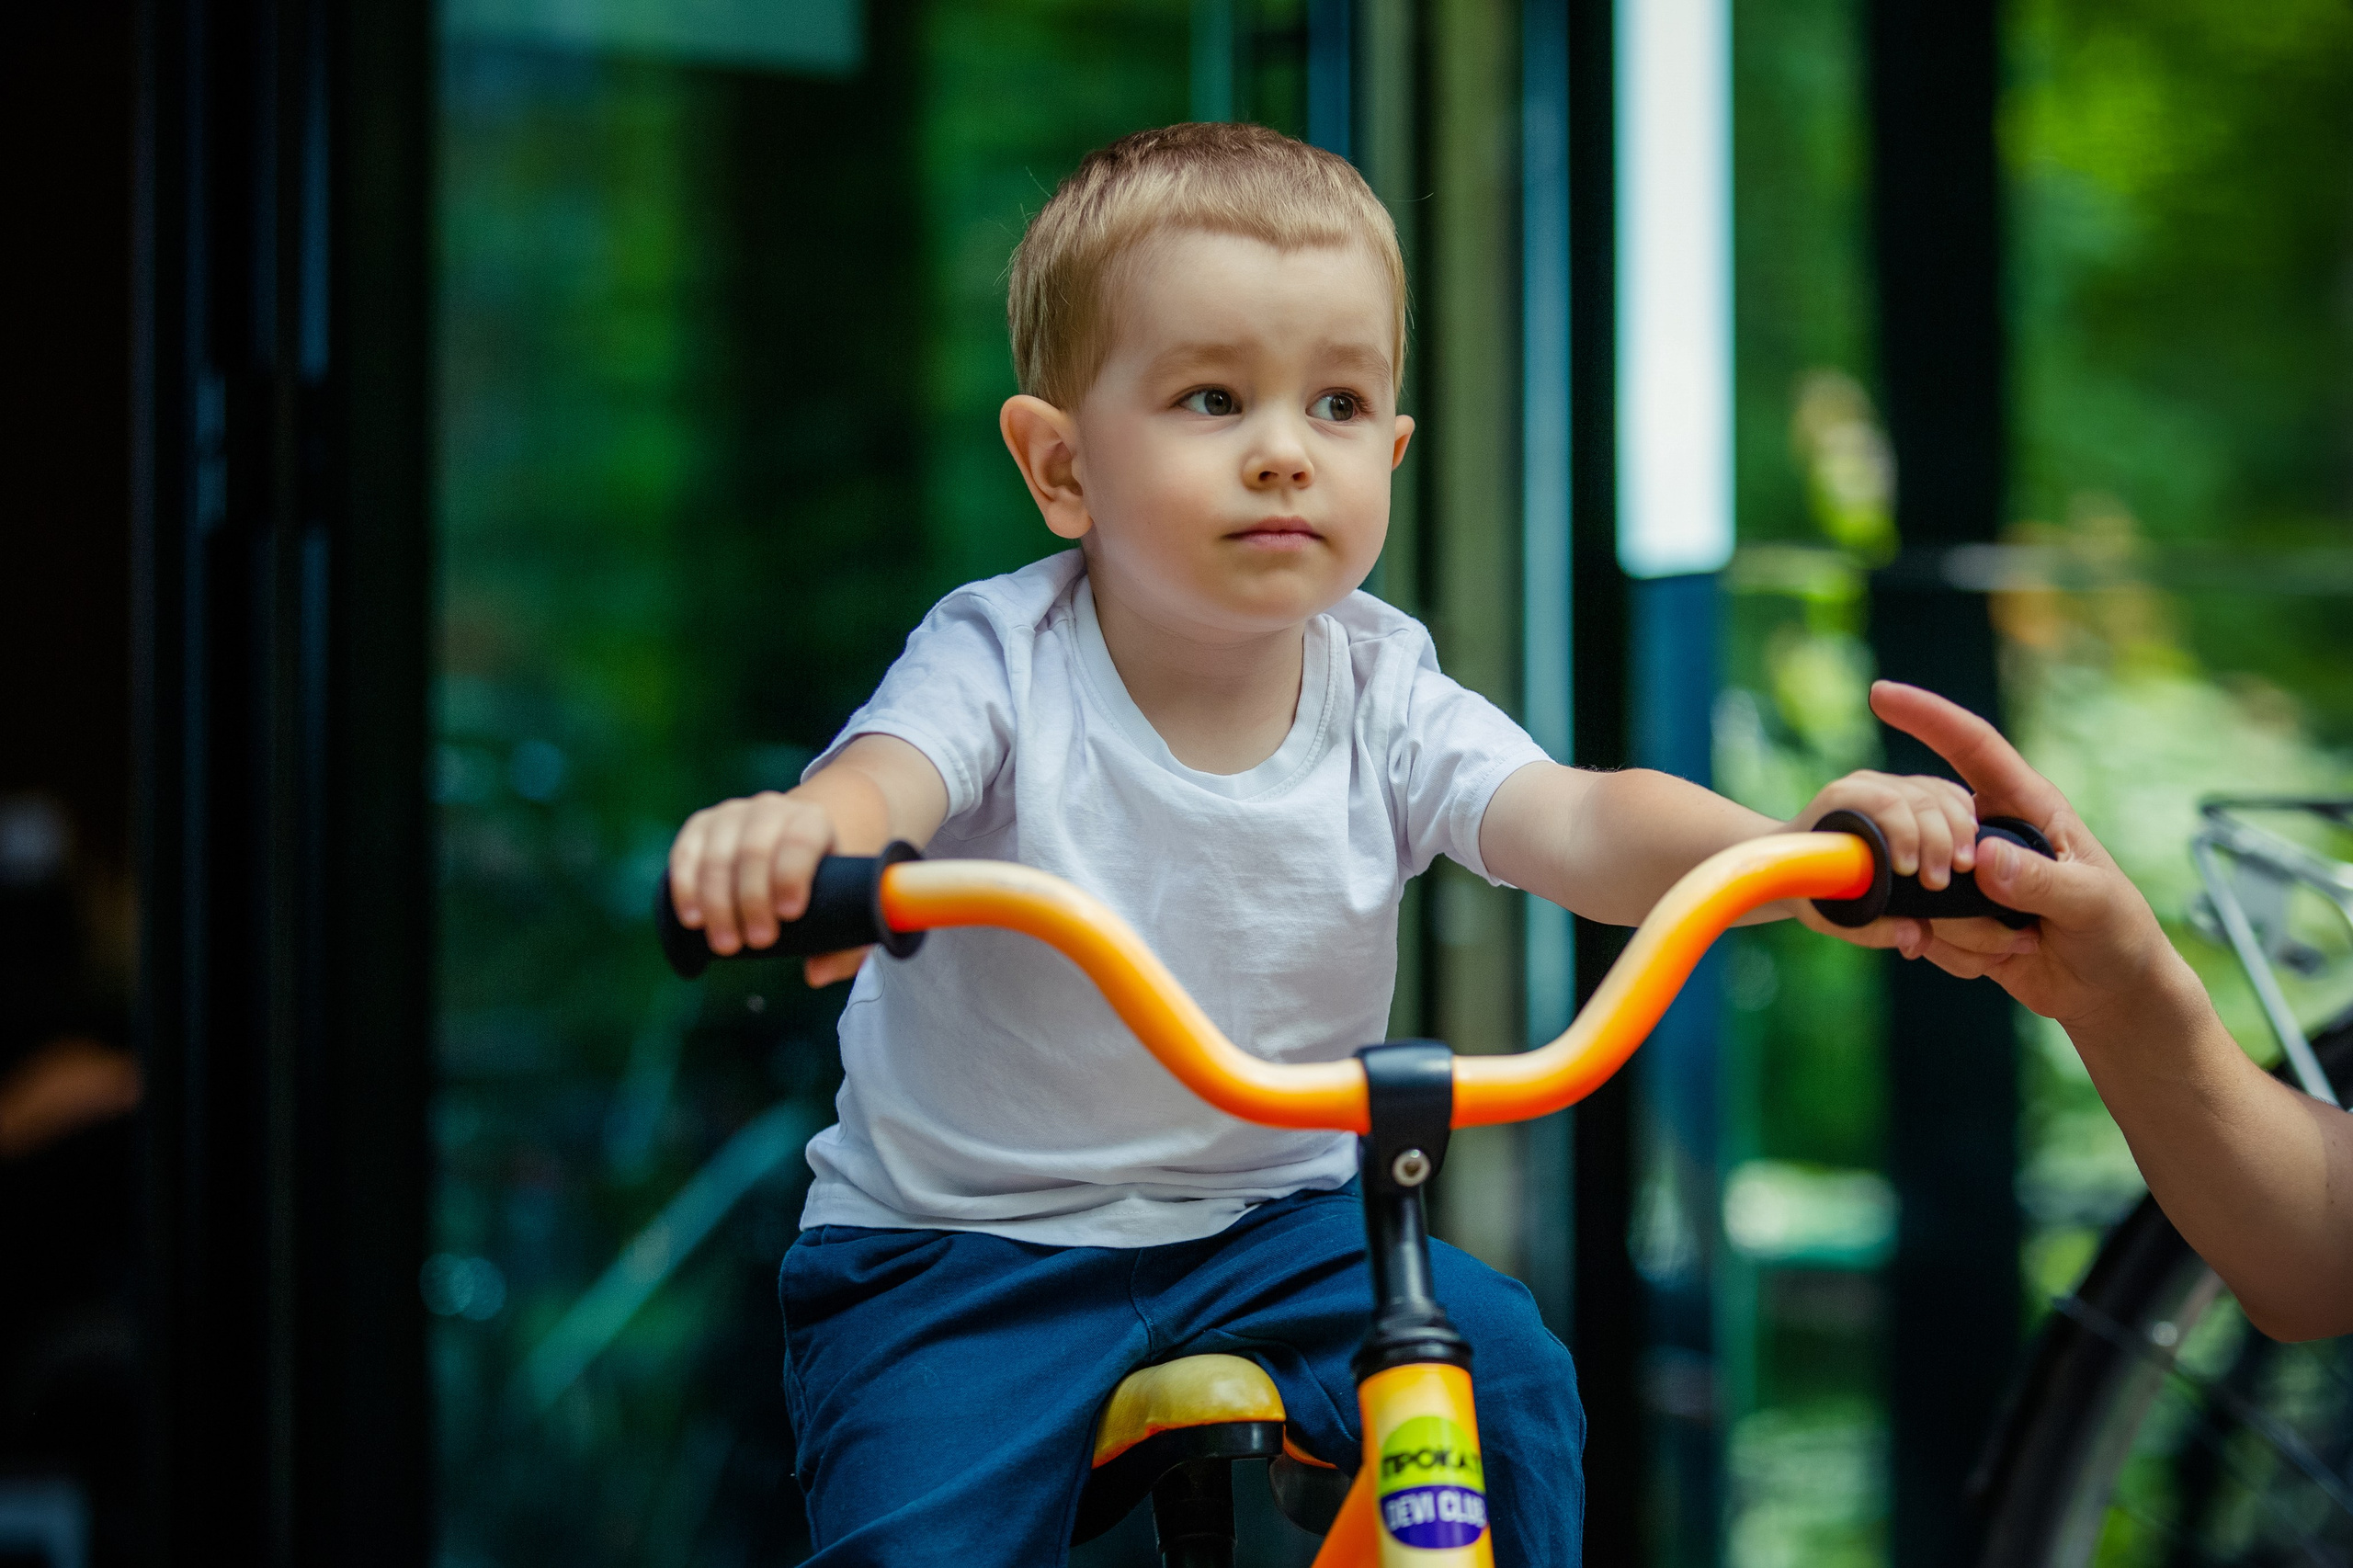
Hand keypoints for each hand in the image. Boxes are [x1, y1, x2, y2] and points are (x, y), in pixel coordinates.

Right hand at [667, 791, 870, 986]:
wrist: (797, 837)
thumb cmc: (825, 882)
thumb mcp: (846, 909)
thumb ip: (844, 947)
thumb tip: (816, 975)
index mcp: (812, 822)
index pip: (800, 840)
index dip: (792, 875)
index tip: (789, 914)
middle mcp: (771, 810)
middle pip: (754, 851)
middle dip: (753, 900)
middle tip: (759, 942)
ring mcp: (732, 815)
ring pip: (717, 856)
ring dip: (718, 904)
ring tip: (726, 944)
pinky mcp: (701, 827)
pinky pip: (686, 854)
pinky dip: (686, 888)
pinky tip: (693, 919)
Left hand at [1782, 762, 1980, 948]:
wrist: (1800, 863)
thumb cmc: (1813, 889)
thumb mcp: (1830, 915)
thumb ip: (1871, 929)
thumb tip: (1916, 937)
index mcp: (1839, 802)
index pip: (1883, 802)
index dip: (1906, 833)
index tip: (1911, 873)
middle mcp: (1865, 785)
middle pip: (1918, 797)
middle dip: (1938, 840)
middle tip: (1940, 883)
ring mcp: (1890, 784)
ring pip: (1938, 793)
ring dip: (1958, 829)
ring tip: (1963, 867)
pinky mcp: (1911, 790)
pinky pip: (1948, 792)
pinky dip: (1965, 815)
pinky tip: (1970, 844)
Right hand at [1852, 681, 2185, 1026]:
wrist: (2108, 992)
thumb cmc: (2117, 934)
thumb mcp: (2090, 904)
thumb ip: (2039, 880)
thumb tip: (1979, 857)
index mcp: (2028, 807)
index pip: (1974, 748)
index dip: (1928, 716)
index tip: (1882, 693)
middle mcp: (1990, 834)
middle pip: (1930, 831)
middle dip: (1946, 882)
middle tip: (2005, 925)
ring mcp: (1968, 877)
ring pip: (1922, 891)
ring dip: (1963, 931)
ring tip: (2017, 945)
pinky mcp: (1954, 917)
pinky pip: (1926, 928)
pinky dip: (1956, 954)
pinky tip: (2000, 960)